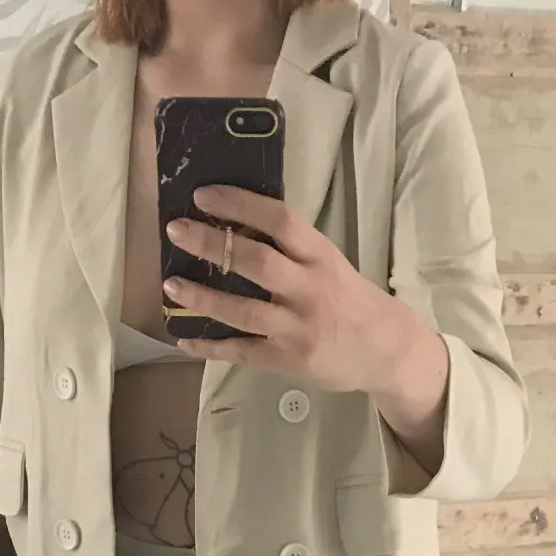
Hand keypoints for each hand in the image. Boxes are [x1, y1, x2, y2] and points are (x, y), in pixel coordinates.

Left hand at [165, 186, 449, 470]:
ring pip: (243, 311)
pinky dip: (211, 347)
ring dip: (202, 297)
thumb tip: (236, 223)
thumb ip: (291, 249)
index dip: (240, 204)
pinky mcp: (289, 360)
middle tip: (176, 229)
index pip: (280, 221)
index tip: (204, 195)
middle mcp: (308, 289)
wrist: (385, 350)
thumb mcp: (328, 263)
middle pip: (256, 262)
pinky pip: (242, 353)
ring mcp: (297, 328)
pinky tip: (184, 339)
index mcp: (320, 256)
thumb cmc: (349, 299)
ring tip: (171, 283)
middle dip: (213, 243)